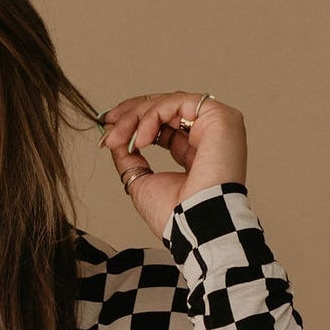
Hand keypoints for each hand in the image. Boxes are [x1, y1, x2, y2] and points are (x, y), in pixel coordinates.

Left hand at [98, 91, 246, 240]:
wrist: (194, 226)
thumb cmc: (175, 216)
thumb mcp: (141, 180)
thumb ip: (129, 157)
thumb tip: (114, 138)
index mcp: (195, 152)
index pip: (165, 123)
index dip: (135, 121)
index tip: (108, 129)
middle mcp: (208, 135)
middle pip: (166, 109)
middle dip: (131, 115)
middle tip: (108, 127)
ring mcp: (216, 125)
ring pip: (170, 103)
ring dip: (137, 117)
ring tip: (118, 138)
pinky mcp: (220, 117)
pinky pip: (179, 103)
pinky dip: (153, 116)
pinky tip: (141, 139)